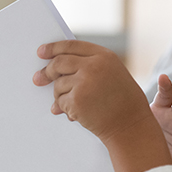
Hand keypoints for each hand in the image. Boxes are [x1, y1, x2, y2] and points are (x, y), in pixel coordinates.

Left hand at [33, 40, 171, 171]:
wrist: (131, 126)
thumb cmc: (124, 102)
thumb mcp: (113, 74)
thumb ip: (89, 66)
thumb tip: (59, 69)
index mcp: (104, 56)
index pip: (72, 46)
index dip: (54, 48)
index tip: (42, 52)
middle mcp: (93, 66)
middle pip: (59, 62)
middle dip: (47, 71)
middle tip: (40, 79)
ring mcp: (84, 83)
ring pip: (58, 85)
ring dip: (60, 96)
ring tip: (76, 105)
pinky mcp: (76, 100)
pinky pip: (60, 102)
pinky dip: (65, 109)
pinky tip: (78, 114)